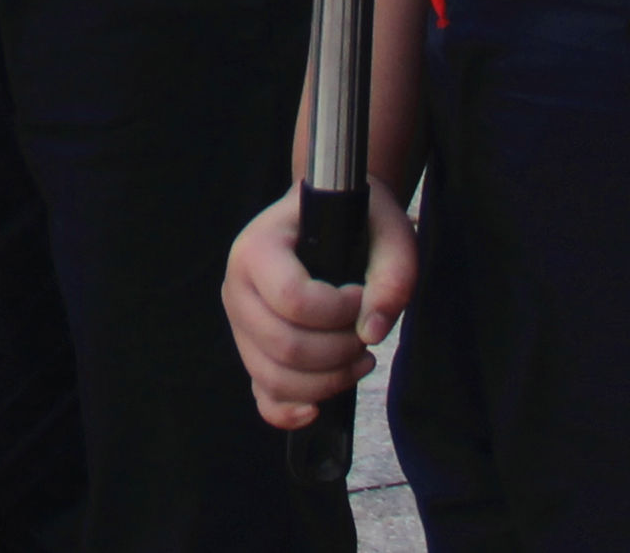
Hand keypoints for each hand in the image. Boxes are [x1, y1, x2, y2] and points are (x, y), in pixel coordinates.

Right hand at [224, 180, 419, 427]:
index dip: (338, 311)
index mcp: (257, 248)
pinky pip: (262, 395)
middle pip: (284, 346)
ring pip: (274, 378)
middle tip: (366, 334)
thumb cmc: (356, 220)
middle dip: (338, 352)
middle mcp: (236, 287)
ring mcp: (240, 325)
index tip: (360, 295)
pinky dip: (288, 411)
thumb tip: (371, 332)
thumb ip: (393, 275)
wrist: (330, 218)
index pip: (292, 299)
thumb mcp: (388, 232)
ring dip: (327, 381)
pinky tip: (316, 409)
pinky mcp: (251, 351)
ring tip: (359, 357)